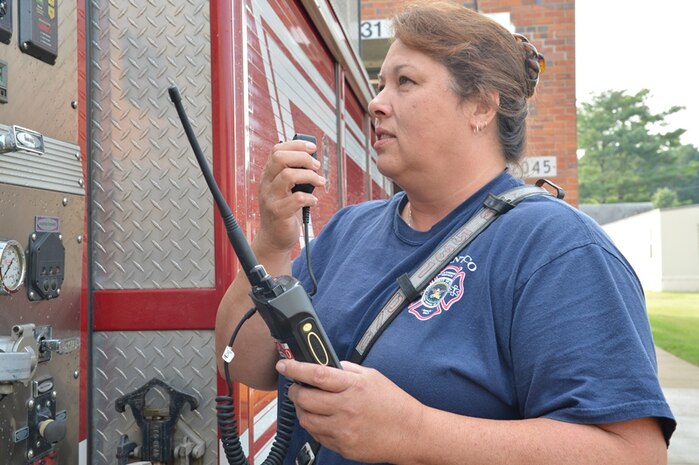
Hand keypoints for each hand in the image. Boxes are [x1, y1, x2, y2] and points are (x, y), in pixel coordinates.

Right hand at [256, 139, 324, 253]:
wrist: (274, 238)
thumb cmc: (285, 211)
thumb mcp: (286, 189)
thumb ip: (294, 174)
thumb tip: (313, 160)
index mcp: (268, 175)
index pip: (277, 150)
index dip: (296, 145)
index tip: (312, 148)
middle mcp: (266, 184)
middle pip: (280, 158)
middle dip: (303, 158)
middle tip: (317, 167)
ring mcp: (271, 199)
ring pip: (288, 175)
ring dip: (310, 176)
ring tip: (320, 182)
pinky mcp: (278, 213)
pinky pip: (297, 199)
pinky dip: (310, 197)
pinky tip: (313, 200)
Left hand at [277, 359, 423, 462]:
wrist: (410, 433)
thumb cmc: (393, 403)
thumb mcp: (372, 377)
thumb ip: (347, 369)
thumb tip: (324, 364)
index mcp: (353, 386)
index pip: (316, 374)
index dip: (295, 368)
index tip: (283, 365)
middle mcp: (346, 408)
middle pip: (305, 398)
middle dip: (295, 391)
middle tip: (296, 387)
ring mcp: (343, 430)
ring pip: (306, 419)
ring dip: (302, 410)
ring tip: (309, 404)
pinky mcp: (343, 447)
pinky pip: (317, 436)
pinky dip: (314, 426)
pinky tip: (322, 419)